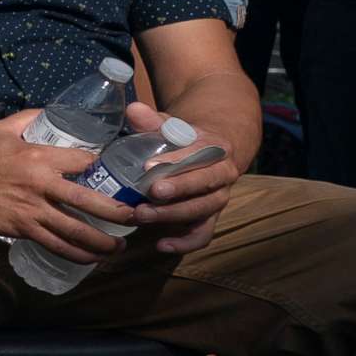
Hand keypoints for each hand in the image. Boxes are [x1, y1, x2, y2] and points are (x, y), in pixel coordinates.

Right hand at [0, 112, 133, 263]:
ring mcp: (31, 211)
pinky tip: (93, 258)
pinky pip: (56, 245)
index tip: (116, 174)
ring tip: (120, 245)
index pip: (84, 162)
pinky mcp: (22, 229)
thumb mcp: (3, 129)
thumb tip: (57, 111)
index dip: (103, 167)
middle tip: (137, 217)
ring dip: (102, 241)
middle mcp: (39, 185)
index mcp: (38, 157)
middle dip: (118, 212)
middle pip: (88, 201)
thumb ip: (31, 117)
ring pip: (75, 230)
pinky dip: (77, 254)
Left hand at [116, 99, 240, 253]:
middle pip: (204, 185)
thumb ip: (153, 120)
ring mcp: (218, 198)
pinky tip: (161, 245)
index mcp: (215, 149)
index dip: (176, 161)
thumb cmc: (184, 139)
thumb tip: (134, 109)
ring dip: (173, 215)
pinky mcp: (210, 217)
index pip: (198, 155)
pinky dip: (185, 243)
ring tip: (142, 215)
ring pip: (202, 210)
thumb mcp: (172, 126)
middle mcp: (222, 175)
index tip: (149, 165)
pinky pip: (203, 233)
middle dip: (178, 190)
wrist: (214, 152)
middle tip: (150, 193)